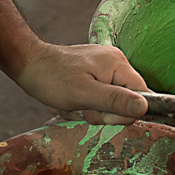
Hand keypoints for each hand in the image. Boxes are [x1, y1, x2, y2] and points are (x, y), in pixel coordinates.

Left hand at [15, 42, 149, 124]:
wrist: (28, 65)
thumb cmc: (52, 78)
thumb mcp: (83, 94)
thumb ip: (115, 101)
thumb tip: (145, 108)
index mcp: (118, 64)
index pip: (142, 95)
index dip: (124, 111)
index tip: (101, 111)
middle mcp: (116, 63)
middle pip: (126, 101)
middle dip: (103, 111)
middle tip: (83, 106)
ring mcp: (105, 69)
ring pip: (111, 103)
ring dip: (92, 110)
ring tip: (74, 102)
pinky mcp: (95, 75)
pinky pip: (100, 98)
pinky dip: (87, 104)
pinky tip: (73, 100)